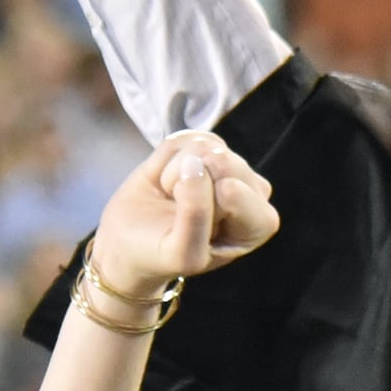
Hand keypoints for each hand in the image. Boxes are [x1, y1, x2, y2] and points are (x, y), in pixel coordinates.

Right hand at [92, 132, 278, 295]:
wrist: (131, 242)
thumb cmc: (161, 253)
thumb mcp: (182, 253)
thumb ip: (196, 215)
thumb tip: (194, 162)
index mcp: (259, 224)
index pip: (232, 192)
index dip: (200, 206)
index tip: (191, 228)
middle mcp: (253, 191)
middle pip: (223, 162)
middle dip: (187, 185)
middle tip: (178, 210)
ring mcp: (231, 166)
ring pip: (204, 146)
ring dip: (174, 172)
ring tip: (172, 197)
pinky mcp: (206, 147)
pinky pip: (184, 137)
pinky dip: (164, 159)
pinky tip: (166, 181)